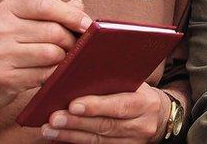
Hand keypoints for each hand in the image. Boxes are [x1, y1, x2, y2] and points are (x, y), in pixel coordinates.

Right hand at [0, 0, 91, 111]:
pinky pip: (45, 74)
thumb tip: (78, 4)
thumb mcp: (17, 22)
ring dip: (65, 58)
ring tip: (63, 59)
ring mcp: (2, 55)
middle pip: (54, 31)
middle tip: (74, 46)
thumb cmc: (1, 46)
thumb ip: (49, 12)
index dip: (71, 14)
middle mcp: (2, 30)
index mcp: (7, 10)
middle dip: (71, 40)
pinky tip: (52, 72)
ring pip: (52, 54)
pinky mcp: (7, 78)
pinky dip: (55, 73)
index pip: (45, 5)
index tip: (86, 23)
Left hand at [41, 82, 169, 142]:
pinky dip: (75, 142)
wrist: (158, 116)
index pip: (119, 105)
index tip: (73, 104)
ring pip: (98, 141)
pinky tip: (58, 138)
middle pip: (106, 125)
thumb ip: (114, 76)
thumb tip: (79, 69)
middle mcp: (141, 125)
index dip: (96, 106)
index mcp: (145, 103)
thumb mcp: (134, 80)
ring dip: (70, 135)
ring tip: (49, 129)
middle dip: (76, 122)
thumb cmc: (139, 91)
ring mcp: (132, 142)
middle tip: (53, 118)